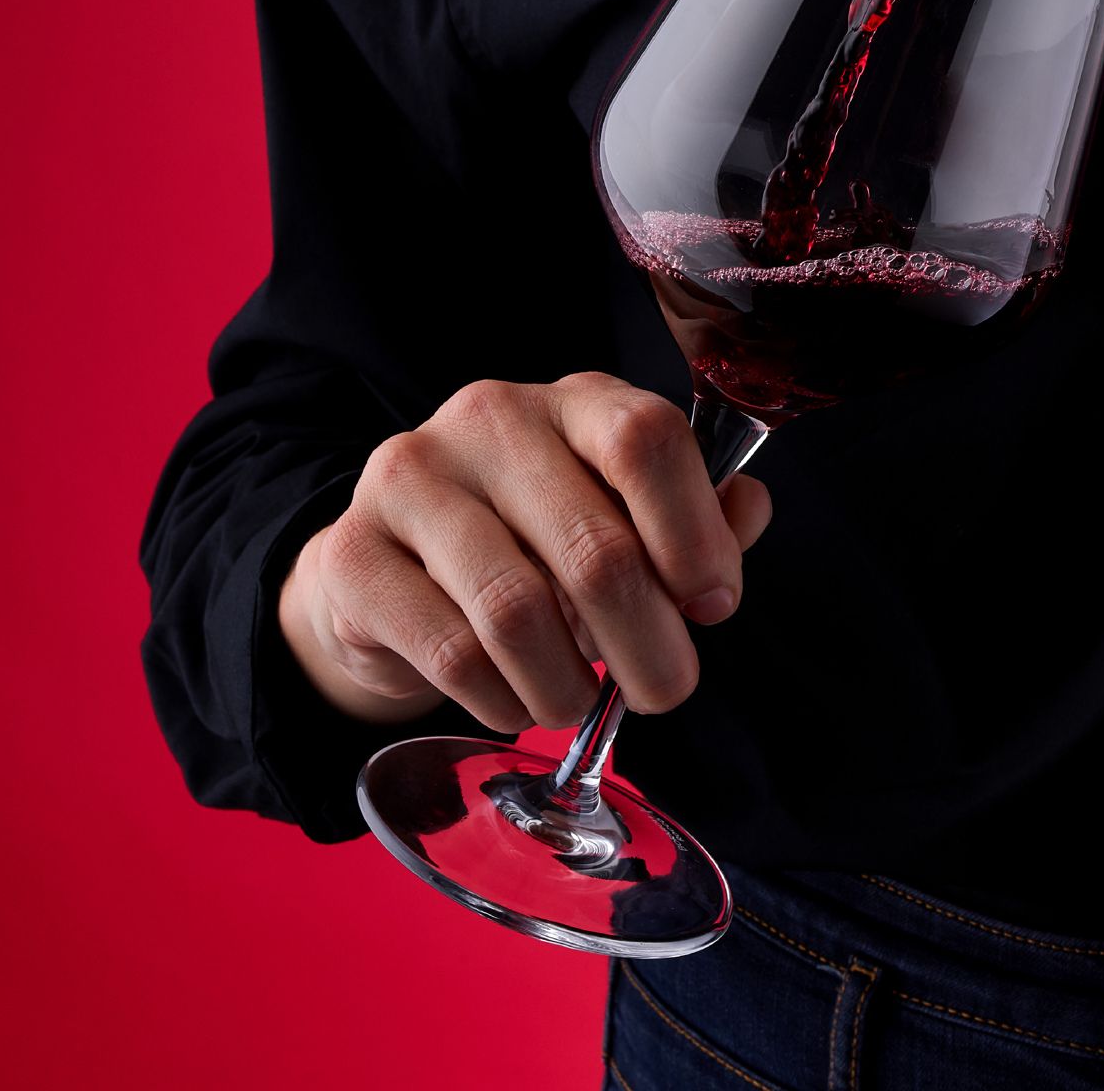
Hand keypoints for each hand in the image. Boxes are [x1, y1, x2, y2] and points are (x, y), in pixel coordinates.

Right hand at [277, 371, 771, 730]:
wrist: (388, 570)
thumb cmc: (530, 543)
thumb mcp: (620, 516)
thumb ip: (692, 520)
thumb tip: (748, 514)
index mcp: (572, 402)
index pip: (646, 438)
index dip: (694, 533)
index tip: (713, 604)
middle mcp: (490, 420)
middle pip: (595, 546)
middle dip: (649, 645)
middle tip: (664, 689)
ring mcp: (412, 479)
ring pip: (519, 612)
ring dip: (568, 685)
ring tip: (577, 701)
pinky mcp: (355, 554)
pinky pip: (453, 655)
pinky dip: (501, 702)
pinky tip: (512, 701)